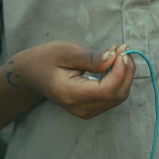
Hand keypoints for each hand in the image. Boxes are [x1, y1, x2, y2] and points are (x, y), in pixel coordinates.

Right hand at [7, 41, 134, 119]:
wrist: (32, 73)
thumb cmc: (47, 58)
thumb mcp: (67, 52)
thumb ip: (91, 58)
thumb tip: (114, 58)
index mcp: (71, 94)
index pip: (107, 90)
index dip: (120, 71)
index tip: (121, 50)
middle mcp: (81, 108)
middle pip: (116, 94)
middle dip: (126, 71)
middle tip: (123, 48)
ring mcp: (86, 111)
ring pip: (118, 96)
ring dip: (124, 74)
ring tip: (118, 52)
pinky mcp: (90, 108)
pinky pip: (112, 96)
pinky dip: (118, 79)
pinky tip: (113, 63)